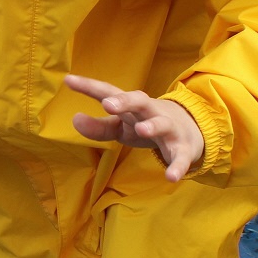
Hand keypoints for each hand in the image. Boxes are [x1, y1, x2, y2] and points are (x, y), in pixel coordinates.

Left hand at [65, 74, 203, 181]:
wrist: (189, 130)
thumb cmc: (145, 124)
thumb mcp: (120, 126)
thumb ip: (98, 127)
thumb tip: (74, 119)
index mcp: (132, 106)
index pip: (109, 93)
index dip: (89, 87)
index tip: (68, 80)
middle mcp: (151, 112)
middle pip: (139, 101)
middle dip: (125, 102)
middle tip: (108, 105)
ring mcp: (169, 129)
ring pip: (162, 124)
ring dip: (153, 126)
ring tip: (141, 130)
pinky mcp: (183, 149)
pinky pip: (181, 157)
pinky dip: (177, 166)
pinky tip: (171, 177)